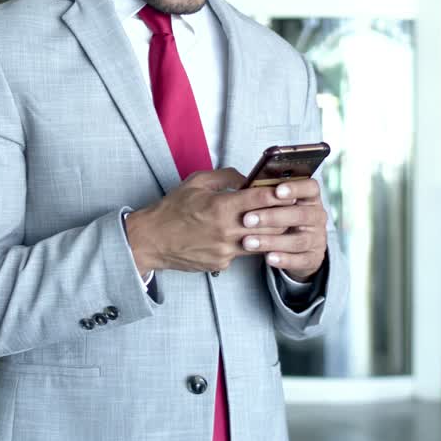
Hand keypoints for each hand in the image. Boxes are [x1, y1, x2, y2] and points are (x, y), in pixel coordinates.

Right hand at [125, 168, 293, 275]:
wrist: (151, 240)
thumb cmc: (172, 209)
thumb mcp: (196, 182)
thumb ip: (225, 177)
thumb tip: (247, 178)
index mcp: (221, 207)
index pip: (261, 200)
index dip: (279, 194)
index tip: (289, 191)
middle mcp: (226, 231)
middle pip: (270, 225)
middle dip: (281, 216)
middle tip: (288, 209)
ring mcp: (225, 251)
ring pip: (261, 243)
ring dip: (269, 233)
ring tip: (272, 223)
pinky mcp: (222, 264)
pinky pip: (242, 253)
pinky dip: (245, 244)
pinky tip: (240, 237)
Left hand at [236, 179, 327, 282]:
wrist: (297, 246)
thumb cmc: (282, 217)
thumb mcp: (278, 204)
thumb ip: (267, 195)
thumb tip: (245, 186)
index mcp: (310, 198)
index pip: (310, 188)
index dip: (295, 188)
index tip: (276, 191)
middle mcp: (317, 216)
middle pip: (301, 214)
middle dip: (272, 217)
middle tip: (247, 219)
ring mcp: (317, 238)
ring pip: (298, 240)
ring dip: (271, 241)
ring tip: (249, 242)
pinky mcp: (314, 258)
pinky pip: (300, 260)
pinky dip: (284, 259)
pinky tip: (268, 258)